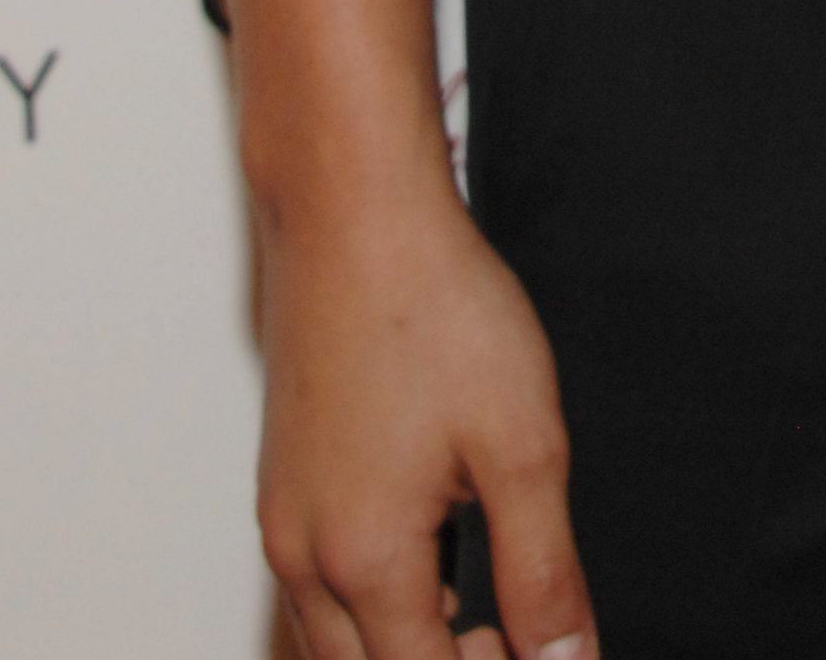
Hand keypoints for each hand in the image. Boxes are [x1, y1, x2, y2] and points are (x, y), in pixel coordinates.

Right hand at [256, 177, 594, 659]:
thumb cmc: (434, 306)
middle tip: (519, 640)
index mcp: (364, 558)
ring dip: (404, 649)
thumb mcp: (522, 445)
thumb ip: (544, 573)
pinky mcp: (281, 483)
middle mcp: (303, 555)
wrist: (353, 210)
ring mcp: (282, 519)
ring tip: (485, 615)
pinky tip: (432, 567)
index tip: (542, 652)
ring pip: (332, 644)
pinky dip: (371, 610)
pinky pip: (317, 591)